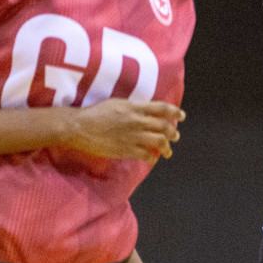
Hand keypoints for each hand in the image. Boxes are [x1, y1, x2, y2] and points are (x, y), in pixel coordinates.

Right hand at [65, 100, 183, 160]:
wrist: (80, 127)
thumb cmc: (96, 113)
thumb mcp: (117, 103)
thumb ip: (134, 107)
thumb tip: (145, 110)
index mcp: (135, 107)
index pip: (162, 108)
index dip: (175, 112)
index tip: (182, 116)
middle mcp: (138, 121)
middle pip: (164, 126)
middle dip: (173, 132)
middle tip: (175, 136)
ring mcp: (133, 136)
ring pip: (159, 142)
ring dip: (166, 147)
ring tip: (168, 151)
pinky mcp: (127, 149)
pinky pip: (146, 155)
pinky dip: (152, 158)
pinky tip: (152, 159)